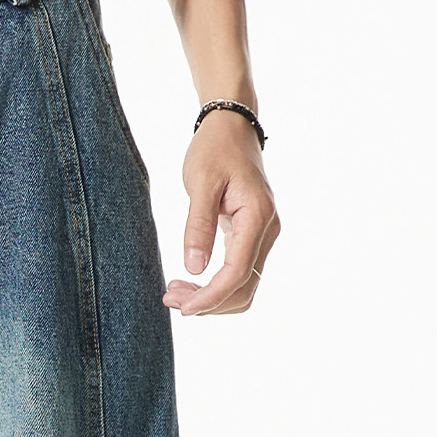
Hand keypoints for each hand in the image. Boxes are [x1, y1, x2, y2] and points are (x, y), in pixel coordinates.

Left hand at [163, 111, 279, 315]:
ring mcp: (263, 236)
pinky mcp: (252, 237)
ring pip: (244, 286)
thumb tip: (194, 269)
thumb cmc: (215, 150)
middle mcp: (267, 230)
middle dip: (209, 302)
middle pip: (245, 287)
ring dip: (213, 298)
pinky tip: (189, 281)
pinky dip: (217, 286)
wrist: (232, 129)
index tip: (183, 307)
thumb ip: (198, 226)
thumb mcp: (201, 183)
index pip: (238, 272)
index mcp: (257, 217)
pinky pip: (239, 273)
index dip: (211, 296)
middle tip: (169, 298)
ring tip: (176, 292)